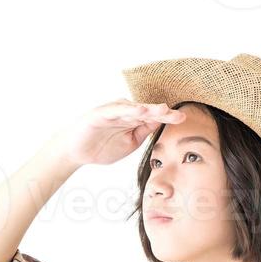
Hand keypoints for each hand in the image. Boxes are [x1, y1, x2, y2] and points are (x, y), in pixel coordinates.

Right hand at [48, 99, 185, 168]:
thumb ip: (144, 133)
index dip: (168, 118)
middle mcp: (125, 112)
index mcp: (133, 120)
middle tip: (179, 114)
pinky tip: (140, 110)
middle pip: (147, 111)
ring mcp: (113, 112)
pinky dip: (129, 110)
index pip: (154, 118)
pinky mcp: (101, 114)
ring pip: (134, 108)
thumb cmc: (103, 147)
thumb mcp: (130, 143)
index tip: (183, 119)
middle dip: (163, 112)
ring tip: (163, 110)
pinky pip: (117, 111)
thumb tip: (160, 124)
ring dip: (149, 109)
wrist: (77, 152)